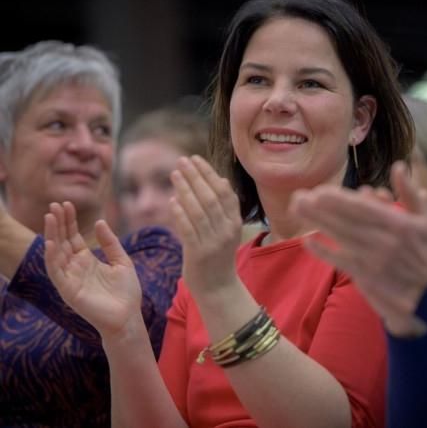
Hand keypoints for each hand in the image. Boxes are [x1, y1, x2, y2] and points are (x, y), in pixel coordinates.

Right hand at [44, 202, 141, 337]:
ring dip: (51, 235)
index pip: (73, 237)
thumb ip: (111, 242)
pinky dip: (52, 257)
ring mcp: (70, 279)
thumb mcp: (122, 261)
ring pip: (56, 253)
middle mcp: (75, 268)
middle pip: (62, 241)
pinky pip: (56, 272)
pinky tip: (51, 242)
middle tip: (55, 204)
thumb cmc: (126, 292)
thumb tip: (99, 221)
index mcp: (87, 261)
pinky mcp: (68, 290)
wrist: (128, 317)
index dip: (69, 221)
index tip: (67, 204)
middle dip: (58, 223)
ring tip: (50, 216)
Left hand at [169, 156, 242, 296]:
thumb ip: (224, 208)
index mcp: (235, 223)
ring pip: (198, 210)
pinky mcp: (198, 253)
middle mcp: (226, 230)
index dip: (209, 173)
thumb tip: (221, 180)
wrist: (218, 289)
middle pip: (210, 197)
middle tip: (182, 160)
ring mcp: (213, 242)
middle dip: (195, 176)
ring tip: (174, 174)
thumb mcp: (226, 231)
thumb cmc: (218, 257)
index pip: (224, 192)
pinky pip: (188, 229)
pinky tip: (171, 200)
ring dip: (185, 189)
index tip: (196, 159)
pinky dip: (180, 213)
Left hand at [291, 161, 426, 336]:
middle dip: (320, 208)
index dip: (339, 200)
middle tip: (299, 196)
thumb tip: (398, 167)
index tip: (320, 190)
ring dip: (317, 223)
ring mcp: (374, 260)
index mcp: (398, 224)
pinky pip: (341, 262)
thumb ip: (410, 193)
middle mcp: (383, 241)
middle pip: (345, 221)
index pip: (362, 209)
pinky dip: (324, 252)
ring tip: (298, 210)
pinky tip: (307, 241)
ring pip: (340, 238)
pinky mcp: (368, 276)